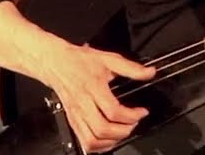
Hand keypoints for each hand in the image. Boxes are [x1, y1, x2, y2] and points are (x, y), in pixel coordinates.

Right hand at [36, 42, 154, 152]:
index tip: (142, 112)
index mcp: (93, 88)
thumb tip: (149, 72)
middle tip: (133, 123)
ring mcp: (76, 115)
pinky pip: (84, 142)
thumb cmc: (79, 61)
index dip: (132, 116)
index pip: (113, 111)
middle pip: (102, 129)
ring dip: (111, 142)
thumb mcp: (108, 59)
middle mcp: (83, 104)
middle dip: (123, 131)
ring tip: (122, 132)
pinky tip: (108, 140)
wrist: (55, 62)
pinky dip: (98, 147)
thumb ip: (131, 67)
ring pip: (92, 140)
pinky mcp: (72, 121)